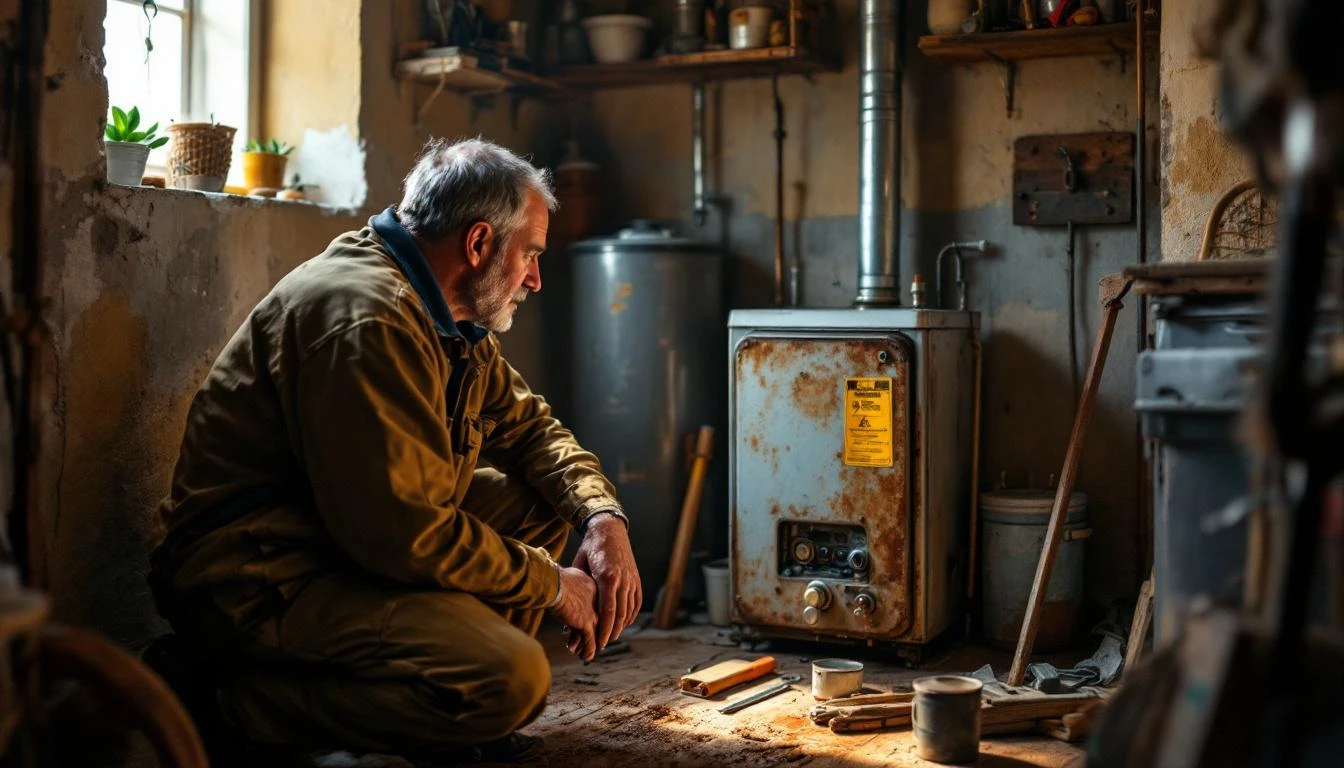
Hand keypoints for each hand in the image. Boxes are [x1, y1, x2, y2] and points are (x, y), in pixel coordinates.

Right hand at [551, 566, 598, 660]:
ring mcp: (594, 612)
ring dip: (591, 645)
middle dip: (597, 634)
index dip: (595, 618)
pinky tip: (585, 657)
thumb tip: (562, 574)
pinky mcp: (586, 623)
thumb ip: (571, 578)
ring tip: (586, 654)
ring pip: (597, 633)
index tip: (593, 626)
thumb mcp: (568, 574)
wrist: (552, 582)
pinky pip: (590, 641)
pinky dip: (588, 650)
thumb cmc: (554, 576)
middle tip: (595, 644)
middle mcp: (598, 601)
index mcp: (595, 587)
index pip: (599, 606)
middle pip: (600, 621)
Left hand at [572, 514, 641, 650]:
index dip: (604, 630)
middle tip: (603, 644)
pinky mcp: (636, 578)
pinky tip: (623, 622)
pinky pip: (636, 602)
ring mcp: (632, 579)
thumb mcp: (580, 565)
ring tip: (611, 636)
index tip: (599, 643)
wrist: (609, 529)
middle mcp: (622, 580)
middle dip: (612, 632)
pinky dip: (631, 614)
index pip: (608, 611)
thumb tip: (566, 600)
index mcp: (607, 577)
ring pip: (629, 610)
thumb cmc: (590, 548)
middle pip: (620, 615)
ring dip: (621, 626)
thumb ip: (578, 586)